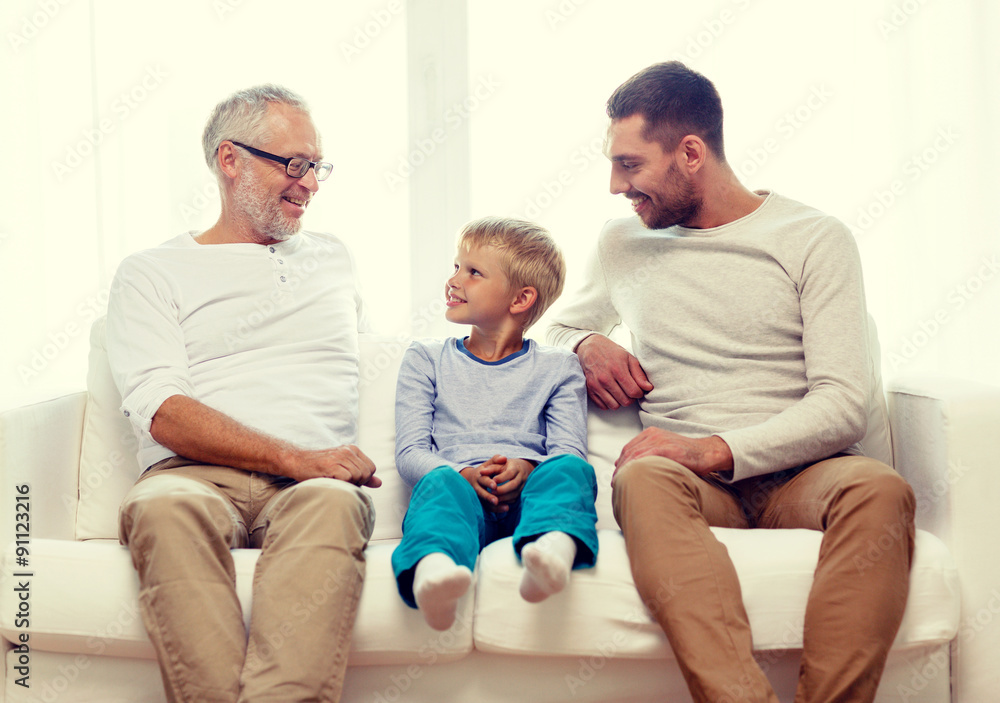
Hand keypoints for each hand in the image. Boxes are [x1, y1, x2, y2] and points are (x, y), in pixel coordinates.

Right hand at [280, 445, 381, 486]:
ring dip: (348, 483)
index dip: (363, 478)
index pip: (371, 468)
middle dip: (357, 482)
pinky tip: (330, 480)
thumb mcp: (343, 468)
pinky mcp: (331, 465)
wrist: (297, 462)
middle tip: (341, 481)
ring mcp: (340, 456)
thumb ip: (362, 475)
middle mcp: (348, 450)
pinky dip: (341, 483)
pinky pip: (347, 478)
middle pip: (366, 473)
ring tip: (334, 480)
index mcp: (353, 449)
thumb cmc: (320, 468)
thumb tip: (379, 483)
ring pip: (358, 476)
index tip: (349, 480)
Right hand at [460, 456, 507, 511]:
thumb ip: (496, 460)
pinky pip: (488, 508)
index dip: (488, 483)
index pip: (483, 480)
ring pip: (484, 502)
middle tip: (496, 501)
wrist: (471, 479)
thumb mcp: (488, 464)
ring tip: (506, 508)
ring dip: (495, 506)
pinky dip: (496, 509)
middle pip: (481, 493)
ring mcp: (478, 496)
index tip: (495, 485)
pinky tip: (506, 509)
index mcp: (479, 476)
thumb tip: (504, 458)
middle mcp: (477, 487)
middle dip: (488, 497)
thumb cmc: (485, 470)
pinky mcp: (481, 502)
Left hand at [492, 457, 534, 508]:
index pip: (510, 473)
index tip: (493, 480)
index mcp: (515, 467)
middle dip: (502, 489)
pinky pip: (516, 498)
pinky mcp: (521, 492)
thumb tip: (481, 472)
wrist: (521, 469)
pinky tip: (499, 502)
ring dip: (504, 497)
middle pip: (514, 484)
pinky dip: (507, 501)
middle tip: (492, 492)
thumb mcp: (499, 464)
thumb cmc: (506, 466)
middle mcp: (521, 476)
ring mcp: (523, 485)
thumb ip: (490, 468)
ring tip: (494, 498)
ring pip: (515, 493)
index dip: (501, 478)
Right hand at [577, 334, 652, 409]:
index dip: (639, 393)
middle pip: (625, 401)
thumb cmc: (610, 351)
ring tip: (620, 392)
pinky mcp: (589, 389)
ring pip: (614, 406)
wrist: (589, 347)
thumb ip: (639, 374)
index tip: (639, 390)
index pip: (634, 392)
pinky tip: (611, 394)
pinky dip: (609, 402)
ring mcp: (596, 385)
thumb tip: (648, 388)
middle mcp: (605, 379)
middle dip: (631, 398)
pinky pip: (603, 406)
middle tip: (630, 390)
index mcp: (617, 370)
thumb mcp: (628, 358)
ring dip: (620, 401)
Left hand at [615, 428, 732, 477]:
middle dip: (620, 468)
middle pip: (628, 452)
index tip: (616, 474)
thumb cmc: (687, 456)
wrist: (706, 453)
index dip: (621, 462)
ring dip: (624, 470)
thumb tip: (636, 467)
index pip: (629, 448)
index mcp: (650, 434)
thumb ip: (651, 454)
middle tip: (615, 482)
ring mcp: (659, 440)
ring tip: (620, 483)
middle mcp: (652, 434)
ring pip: (634, 455)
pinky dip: (635, 468)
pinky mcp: (665, 448)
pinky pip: (645, 457)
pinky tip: (632, 477)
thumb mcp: (665, 449)